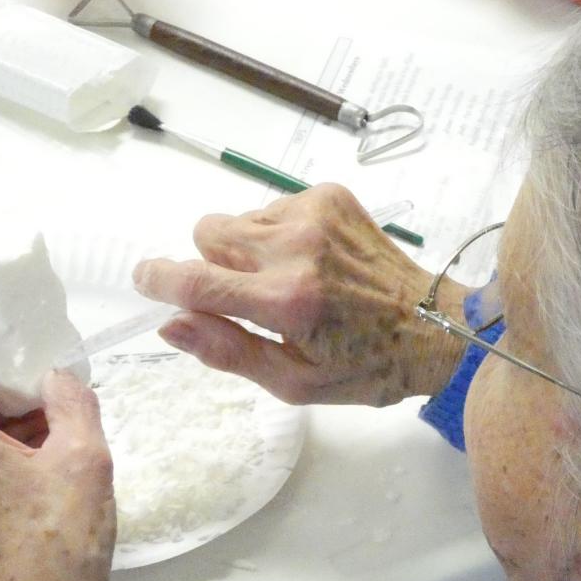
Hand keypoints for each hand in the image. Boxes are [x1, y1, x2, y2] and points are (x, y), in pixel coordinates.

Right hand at [133, 184, 467, 406]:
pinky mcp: (331, 197)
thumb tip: (170, 323)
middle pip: (208, 234)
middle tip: (249, 299)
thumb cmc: (365, 368)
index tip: (146, 280)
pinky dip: (278, 234)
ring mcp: (316, 214)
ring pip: (239, 220)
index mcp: (287, 301)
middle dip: (213, 266)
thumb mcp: (294, 383)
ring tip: (289, 282)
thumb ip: (227, 351)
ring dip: (247, 249)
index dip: (160, 280)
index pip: (197, 280)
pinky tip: (313, 262)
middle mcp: (298, 248)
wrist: (434, 328)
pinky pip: (272, 207)